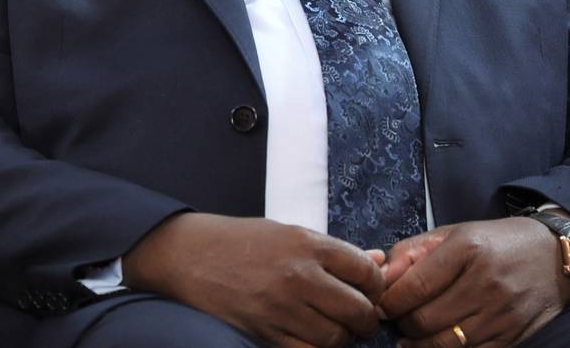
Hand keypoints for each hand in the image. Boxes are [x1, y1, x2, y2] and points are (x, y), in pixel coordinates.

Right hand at [123, 213, 385, 347]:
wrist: (189, 254)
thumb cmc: (240, 240)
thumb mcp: (289, 233)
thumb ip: (336, 251)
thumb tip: (381, 261)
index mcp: (307, 243)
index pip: (366, 272)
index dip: (376, 287)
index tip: (369, 292)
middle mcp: (298, 274)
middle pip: (358, 309)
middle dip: (366, 319)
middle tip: (360, 319)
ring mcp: (281, 305)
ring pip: (336, 337)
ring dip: (342, 337)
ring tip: (334, 328)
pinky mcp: (264, 330)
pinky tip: (311, 338)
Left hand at [376, 219, 569, 346]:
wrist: (556, 256)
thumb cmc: (496, 242)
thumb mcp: (454, 233)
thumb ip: (412, 251)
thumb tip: (380, 274)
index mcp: (467, 248)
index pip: (414, 286)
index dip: (389, 301)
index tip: (380, 305)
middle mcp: (486, 282)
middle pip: (425, 319)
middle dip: (402, 323)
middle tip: (397, 319)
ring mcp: (502, 313)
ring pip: (445, 343)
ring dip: (420, 343)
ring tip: (411, 336)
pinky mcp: (514, 336)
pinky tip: (438, 344)